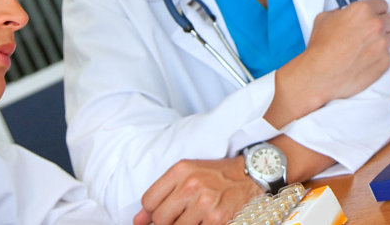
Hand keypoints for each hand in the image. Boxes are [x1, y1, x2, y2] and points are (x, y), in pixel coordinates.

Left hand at [133, 157, 260, 224]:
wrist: (251, 175)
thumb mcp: (188, 174)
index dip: (151, 213)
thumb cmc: (217, 175)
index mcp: (181, 170)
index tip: (161, 214)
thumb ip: (161, 194)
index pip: (148, 201)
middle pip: (160, 218)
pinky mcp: (217, 219)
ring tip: (196, 216)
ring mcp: (204, 203)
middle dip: (167, 222)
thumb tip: (138, 221)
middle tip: (182, 215)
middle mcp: (191, 185)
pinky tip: (205, 220)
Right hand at [268, 0, 389, 126]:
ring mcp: (382, 44)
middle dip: (381, 25)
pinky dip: (379, 57)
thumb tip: (346, 13)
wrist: (319, 75)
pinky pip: (388, 55)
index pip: (382, 4)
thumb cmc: (320, 48)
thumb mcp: (325, 18)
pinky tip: (365, 60)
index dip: (375, 11)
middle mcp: (376, 25)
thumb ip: (342, 11)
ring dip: (382, 40)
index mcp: (362, 10)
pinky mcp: (385, 62)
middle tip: (369, 33)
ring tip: (365, 48)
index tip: (371, 17)